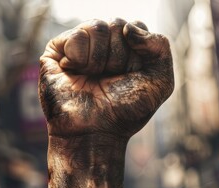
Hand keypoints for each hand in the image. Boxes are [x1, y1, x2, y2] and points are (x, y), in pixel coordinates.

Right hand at [39, 18, 173, 137]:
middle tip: (108, 80)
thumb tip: (128, 28)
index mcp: (128, 47)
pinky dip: (79, 59)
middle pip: (116, 24)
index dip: (135, 54)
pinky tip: (75, 73)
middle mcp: (104, 43)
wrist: (94, 132)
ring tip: (91, 79)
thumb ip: (160, 46)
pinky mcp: (57, 50)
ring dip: (98, 60)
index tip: (129, 76)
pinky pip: (76, 36)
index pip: (134, 26)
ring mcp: (81, 45)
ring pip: (96, 27)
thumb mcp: (160, 81)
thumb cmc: (125, 110)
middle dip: (117, 58)